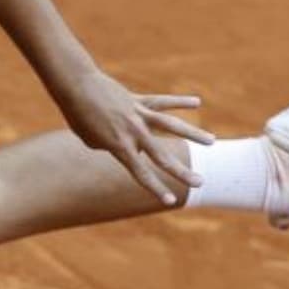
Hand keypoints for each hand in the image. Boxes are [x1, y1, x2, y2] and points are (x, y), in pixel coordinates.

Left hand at [50, 68, 214, 205]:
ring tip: (212, 142)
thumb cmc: (78, 116)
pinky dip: (179, 101)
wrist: (76, 86)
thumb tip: (131, 147)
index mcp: (120, 146)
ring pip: (171, 125)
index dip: (155, 188)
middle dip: (182, 171)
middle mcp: (134, 132)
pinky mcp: (139, 100)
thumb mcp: (91, 139)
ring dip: (193, 134)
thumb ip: (113, 146)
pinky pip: (162, 101)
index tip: (170, 202)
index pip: (141, 173)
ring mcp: (138, 115)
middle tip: (201, 182)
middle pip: (162, 155)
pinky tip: (197, 102)